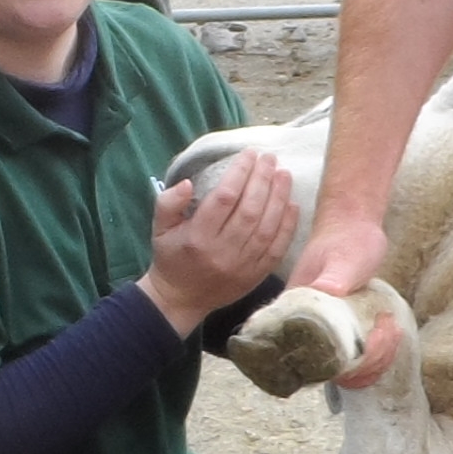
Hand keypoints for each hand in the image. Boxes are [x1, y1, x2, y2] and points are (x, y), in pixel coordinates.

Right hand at [139, 149, 298, 332]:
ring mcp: (242, 265)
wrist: (182, 299)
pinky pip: (277, 249)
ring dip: (279, 198)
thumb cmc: (171, 257)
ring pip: (267, 227)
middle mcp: (222, 251)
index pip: (224, 198)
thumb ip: (168, 202)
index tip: (248, 154)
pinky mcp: (255, 276)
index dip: (239, 172)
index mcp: (197, 236)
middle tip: (270, 158)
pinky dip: (288, 226)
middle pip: (249, 209)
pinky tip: (293, 204)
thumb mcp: (159, 228)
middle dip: (263, 179)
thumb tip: (188, 183)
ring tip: (284, 174)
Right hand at [286, 215, 403, 387]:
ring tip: (391, 331)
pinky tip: (390, 333)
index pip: (306, 358)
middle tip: (385, 336)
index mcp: (295, 313)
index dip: (335, 366)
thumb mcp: (343, 259)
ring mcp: (321, 325)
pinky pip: (352, 350)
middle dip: (362, 363)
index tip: (364, 351)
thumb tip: (324, 294)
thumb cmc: (347, 239)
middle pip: (327, 366)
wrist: (352, 223)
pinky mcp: (338, 323)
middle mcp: (303, 323)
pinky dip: (374, 349)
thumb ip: (333, 277)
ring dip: (373, 357)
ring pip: (343, 361)